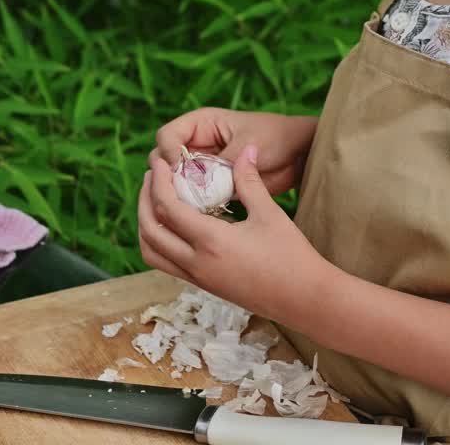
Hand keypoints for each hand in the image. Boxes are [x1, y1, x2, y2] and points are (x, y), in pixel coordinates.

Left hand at [138, 143, 334, 323]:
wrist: (305, 299)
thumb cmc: (292, 255)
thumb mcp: (270, 214)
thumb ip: (249, 181)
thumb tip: (245, 149)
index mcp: (211, 242)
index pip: (167, 208)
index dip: (158, 183)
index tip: (159, 164)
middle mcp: (197, 263)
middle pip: (150, 230)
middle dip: (144, 200)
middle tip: (152, 176)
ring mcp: (198, 278)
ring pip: (152, 252)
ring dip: (146, 224)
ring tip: (155, 199)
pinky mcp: (204, 286)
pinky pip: (166, 264)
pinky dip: (158, 241)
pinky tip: (173, 223)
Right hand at [149, 108, 317, 195]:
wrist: (300, 156)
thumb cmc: (277, 139)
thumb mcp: (248, 146)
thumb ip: (221, 163)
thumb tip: (198, 185)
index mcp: (201, 124)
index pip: (166, 137)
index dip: (169, 155)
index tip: (181, 173)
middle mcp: (197, 144)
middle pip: (163, 160)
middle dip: (170, 178)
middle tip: (185, 194)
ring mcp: (203, 166)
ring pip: (176, 182)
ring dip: (181, 194)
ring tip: (197, 206)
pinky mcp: (213, 185)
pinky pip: (193, 196)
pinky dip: (195, 206)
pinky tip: (207, 214)